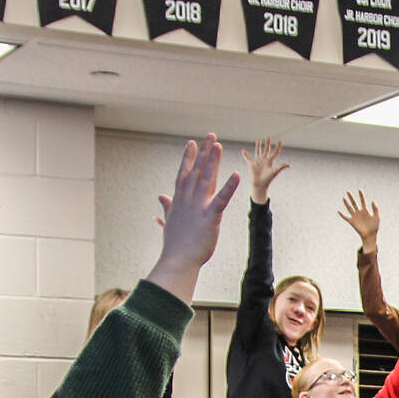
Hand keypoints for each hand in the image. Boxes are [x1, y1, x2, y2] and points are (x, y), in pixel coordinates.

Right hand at [145, 135, 240, 305]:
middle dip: (204, 153)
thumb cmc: (175, 245)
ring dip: (213, 162)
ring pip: (207, 179)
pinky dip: (229, 187)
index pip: (184, 174)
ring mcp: (198, 207)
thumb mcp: (170, 222)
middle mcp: (188, 200)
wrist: (177, 261)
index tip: (192, 143)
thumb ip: (167, 207)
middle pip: (197, 171)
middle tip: (210, 136)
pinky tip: (236, 174)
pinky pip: (221, 199)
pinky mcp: (210, 217)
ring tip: (219, 146)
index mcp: (180, 201)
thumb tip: (161, 197)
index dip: (188, 158)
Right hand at [244, 136, 288, 202]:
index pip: (275, 152)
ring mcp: (258, 161)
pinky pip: (247, 158)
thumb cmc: (268, 179)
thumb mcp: (275, 171)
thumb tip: (289, 165)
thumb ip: (281, 167)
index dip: (278, 147)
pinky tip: (243, 151)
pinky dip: (245, 154)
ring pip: (258, 151)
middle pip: (266, 149)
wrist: (260, 184)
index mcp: (270, 161)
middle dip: (267, 143)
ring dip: (258, 146)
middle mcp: (264, 160)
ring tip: (258, 140)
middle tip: (268, 136)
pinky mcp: (251, 164)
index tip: (280, 141)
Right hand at [338, 190, 380, 248]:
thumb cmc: (374, 227)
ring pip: (349, 208)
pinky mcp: (352, 222)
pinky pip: (346, 217)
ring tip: (344, 198)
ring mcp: (355, 217)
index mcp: (365, 211)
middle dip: (351, 198)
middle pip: (354, 203)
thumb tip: (372, 201)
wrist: (370, 235)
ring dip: (346, 203)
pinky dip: (342, 215)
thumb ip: (375, 209)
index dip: (361, 196)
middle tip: (348, 192)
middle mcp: (359, 212)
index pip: (362, 201)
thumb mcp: (376, 217)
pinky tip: (339, 211)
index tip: (359, 190)